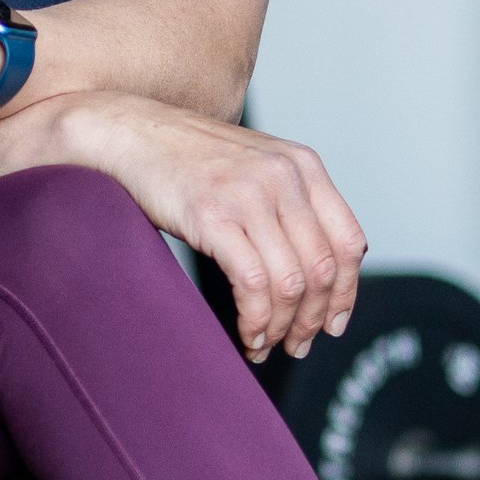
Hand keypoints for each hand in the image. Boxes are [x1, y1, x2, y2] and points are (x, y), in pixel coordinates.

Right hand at [75, 97, 366, 363]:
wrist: (131, 133)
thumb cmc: (188, 159)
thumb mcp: (256, 168)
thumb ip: (292, 204)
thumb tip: (319, 270)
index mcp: (303, 165)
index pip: (349, 240)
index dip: (347, 292)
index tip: (333, 323)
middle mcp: (285, 177)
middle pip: (323, 268)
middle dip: (313, 320)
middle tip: (297, 346)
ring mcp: (249, 195)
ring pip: (290, 282)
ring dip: (282, 327)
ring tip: (265, 345)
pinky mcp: (214, 216)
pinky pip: (253, 283)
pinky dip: (255, 319)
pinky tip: (247, 334)